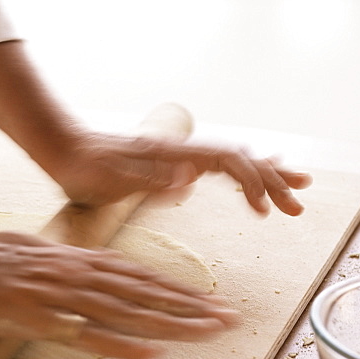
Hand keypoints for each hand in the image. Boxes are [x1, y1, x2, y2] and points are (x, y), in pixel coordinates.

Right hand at [0, 152, 239, 358]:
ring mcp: (59, 296)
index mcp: (76, 261)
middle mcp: (77, 274)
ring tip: (210, 332)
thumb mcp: (30, 256)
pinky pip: (86, 333)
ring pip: (127, 311)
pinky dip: (120, 342)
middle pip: (144, 292)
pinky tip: (152, 351)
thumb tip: (83, 282)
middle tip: (231, 319)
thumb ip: (61, 269)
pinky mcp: (37, 318)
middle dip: (191, 307)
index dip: (178, 291)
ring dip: (172, 322)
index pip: (139, 277)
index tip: (212, 302)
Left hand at [50, 131, 312, 216]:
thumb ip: (150, 180)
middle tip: (299, 206)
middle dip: (273, 182)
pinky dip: (242, 172)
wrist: (60, 147)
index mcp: (172, 153)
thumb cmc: (81, 167)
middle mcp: (182, 151)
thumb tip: (192, 178)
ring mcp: (178, 155)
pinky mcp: (171, 163)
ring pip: (233, 161)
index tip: (264, 211)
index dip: (252, 183)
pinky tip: (253, 176)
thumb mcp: (110, 179)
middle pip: (240, 159)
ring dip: (265, 176)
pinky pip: (217, 165)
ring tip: (296, 188)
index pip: (227, 162)